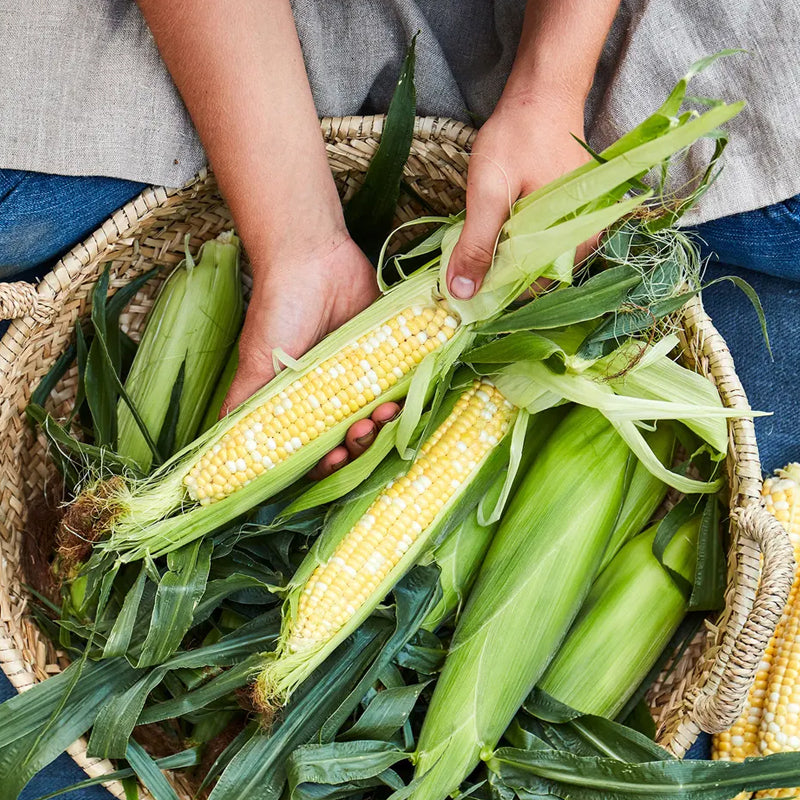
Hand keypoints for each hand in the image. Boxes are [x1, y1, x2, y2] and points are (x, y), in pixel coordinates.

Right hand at [223, 231, 400, 478]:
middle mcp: (332, 391)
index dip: (326, 462)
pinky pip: (403, 382)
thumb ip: (246, 403)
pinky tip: (403, 397)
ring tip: (384, 412)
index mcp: (301, 400)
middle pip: (352, 435)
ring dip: (384, 423)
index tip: (335, 459)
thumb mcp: (256, 361)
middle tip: (360, 431)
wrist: (313, 257)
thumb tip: (221, 445)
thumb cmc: (279, 310)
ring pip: (379, 414)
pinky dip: (405, 395)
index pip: (316, 447)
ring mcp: (361, 372)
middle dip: (359, 443)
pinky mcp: (388, 350)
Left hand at [446, 94, 594, 300]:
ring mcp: (578, 226)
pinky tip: (492, 230)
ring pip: (531, 259)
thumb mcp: (489, 193)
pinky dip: (510, 241)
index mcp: (575, 241)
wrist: (543, 92)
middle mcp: (584, 239)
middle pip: (531, 276)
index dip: (493, 292)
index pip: (530, 288)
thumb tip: (461, 293)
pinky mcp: (567, 214)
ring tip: (472, 247)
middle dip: (495, 275)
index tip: (462, 288)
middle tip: (460, 267)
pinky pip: (536, 241)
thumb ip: (476, 245)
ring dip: (501, 258)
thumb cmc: (520, 137)